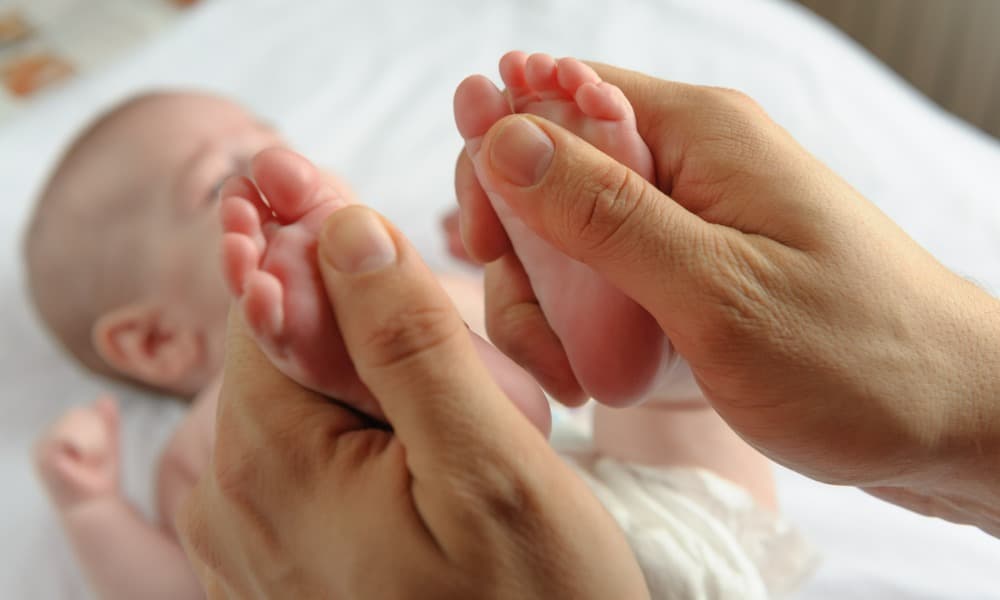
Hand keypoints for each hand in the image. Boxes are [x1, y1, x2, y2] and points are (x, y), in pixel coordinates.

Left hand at [177, 206, 648, 598]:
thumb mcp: (490, 465)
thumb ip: (410, 341)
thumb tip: (342, 226)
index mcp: (271, 463)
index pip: (265, 301)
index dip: (312, 244)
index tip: (344, 199)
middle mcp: (236, 499)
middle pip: (277, 347)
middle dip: (351, 315)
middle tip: (438, 337)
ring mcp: (256, 535)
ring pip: (298, 397)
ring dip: (364, 368)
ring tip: (450, 408)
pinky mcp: (292, 555)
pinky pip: (307, 452)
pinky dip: (357, 420)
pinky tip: (423, 446)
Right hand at [455, 63, 999, 534]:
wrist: (952, 421)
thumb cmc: (855, 357)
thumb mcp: (717, 289)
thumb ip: (605, 213)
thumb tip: (502, 134)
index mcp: (696, 133)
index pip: (551, 100)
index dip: (497, 163)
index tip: (483, 246)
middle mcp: (685, 162)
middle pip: (547, 173)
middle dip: (517, 252)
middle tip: (538, 338)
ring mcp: (686, 221)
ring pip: (565, 236)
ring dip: (546, 304)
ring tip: (577, 376)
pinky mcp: (688, 272)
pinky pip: (602, 280)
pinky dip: (581, 326)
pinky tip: (596, 375)